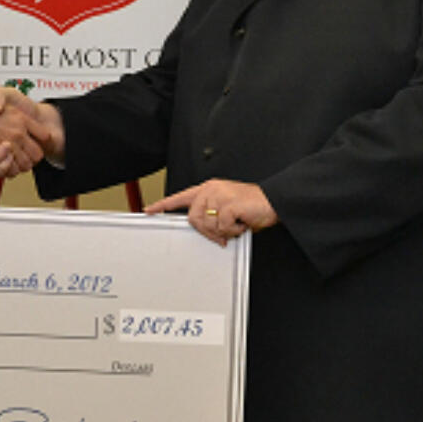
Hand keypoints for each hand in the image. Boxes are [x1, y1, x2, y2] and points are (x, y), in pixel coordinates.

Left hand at [145, 179, 276, 245]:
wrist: (274, 201)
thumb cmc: (252, 206)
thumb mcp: (228, 209)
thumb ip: (212, 216)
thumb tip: (205, 232)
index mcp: (208, 189)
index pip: (180, 197)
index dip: (163, 205)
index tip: (149, 210)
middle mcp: (211, 190)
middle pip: (193, 219)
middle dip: (208, 231)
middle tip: (224, 232)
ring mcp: (219, 196)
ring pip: (207, 226)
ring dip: (223, 231)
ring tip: (237, 223)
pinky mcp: (228, 204)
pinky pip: (221, 228)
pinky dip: (233, 231)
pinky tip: (241, 224)